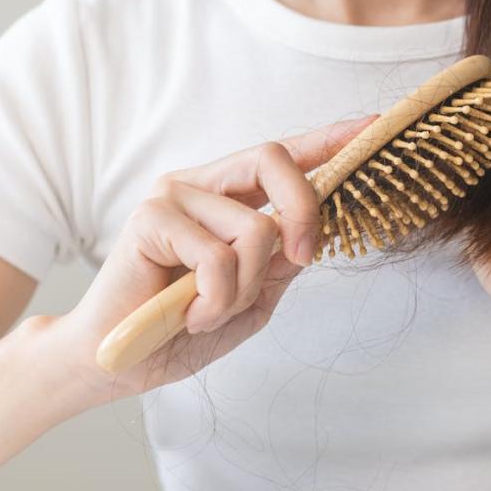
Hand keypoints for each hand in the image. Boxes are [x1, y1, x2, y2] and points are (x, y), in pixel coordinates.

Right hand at [49, 116, 372, 402]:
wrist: (117, 363)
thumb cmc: (178, 331)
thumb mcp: (251, 300)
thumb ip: (281, 263)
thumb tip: (318, 231)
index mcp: (225, 199)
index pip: (283, 158)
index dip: (328, 140)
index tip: (373, 127)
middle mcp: (199, 186)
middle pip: (274, 159)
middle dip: (305, 210)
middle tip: (301, 259)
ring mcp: (172, 197)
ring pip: (254, 229)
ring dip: (244, 289)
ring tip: (207, 313)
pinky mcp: (149, 219)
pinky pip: (217, 258)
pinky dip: (216, 301)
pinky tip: (188, 315)